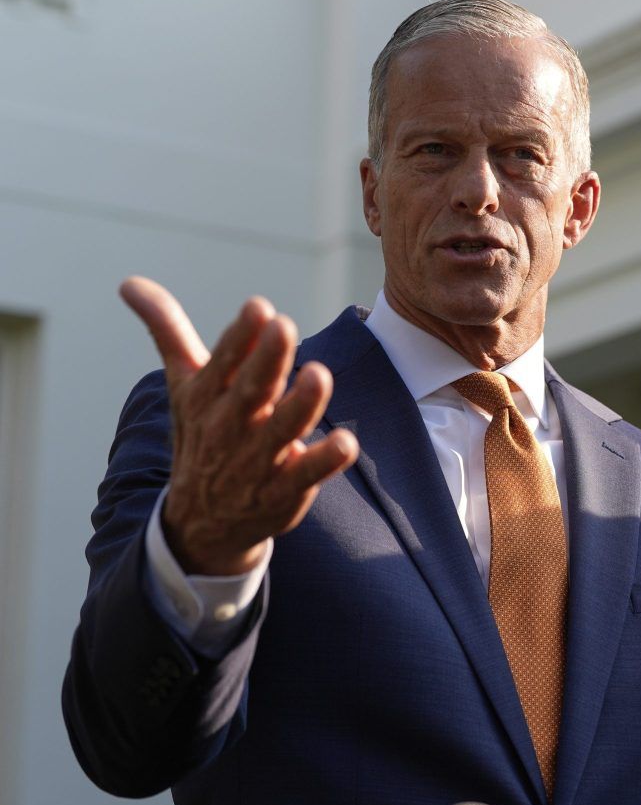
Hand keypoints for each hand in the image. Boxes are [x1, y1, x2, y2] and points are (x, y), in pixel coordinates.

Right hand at [121, 277, 358, 575]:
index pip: (223, 362)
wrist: (199, 521)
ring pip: (281, 430)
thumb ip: (168, 331)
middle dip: (266, 360)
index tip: (259, 307)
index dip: (240, 336)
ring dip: (300, 405)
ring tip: (320, 375)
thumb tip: (129, 283)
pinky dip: (324, 461)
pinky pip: (306, 475)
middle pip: (251, 391)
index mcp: (207, 397)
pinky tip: (346, 443)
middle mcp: (231, 426)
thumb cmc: (202, 432)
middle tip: (285, 326)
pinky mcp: (283, 491)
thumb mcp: (184, 384)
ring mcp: (258, 461)